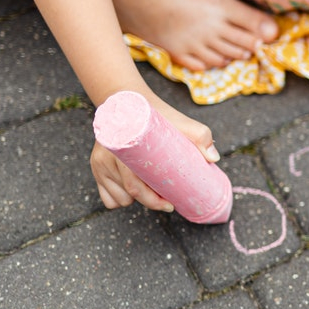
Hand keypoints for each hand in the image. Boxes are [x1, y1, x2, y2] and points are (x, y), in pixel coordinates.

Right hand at [90, 97, 219, 212]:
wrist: (131, 103)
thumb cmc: (160, 117)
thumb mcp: (184, 123)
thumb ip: (201, 136)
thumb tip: (213, 159)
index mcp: (126, 148)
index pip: (136, 185)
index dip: (152, 200)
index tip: (170, 205)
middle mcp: (108, 156)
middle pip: (128, 194)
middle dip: (149, 202)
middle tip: (168, 203)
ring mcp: (100, 162)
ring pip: (117, 199)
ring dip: (134, 200)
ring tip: (151, 190)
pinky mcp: (95, 166)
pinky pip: (107, 197)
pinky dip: (119, 199)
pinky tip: (134, 191)